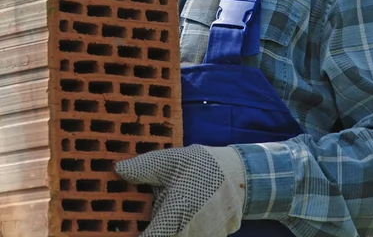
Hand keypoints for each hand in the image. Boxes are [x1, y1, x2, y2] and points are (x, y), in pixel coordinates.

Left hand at [115, 144, 245, 236]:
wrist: (238, 175)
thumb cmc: (202, 166)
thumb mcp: (172, 161)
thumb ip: (144, 168)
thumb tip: (117, 169)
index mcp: (176, 217)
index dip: (133, 235)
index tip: (120, 229)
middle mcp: (188, 235)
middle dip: (150, 228)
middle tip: (145, 211)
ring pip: (174, 236)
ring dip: (165, 228)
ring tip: (167, 205)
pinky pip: (188, 235)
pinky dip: (179, 228)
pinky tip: (179, 212)